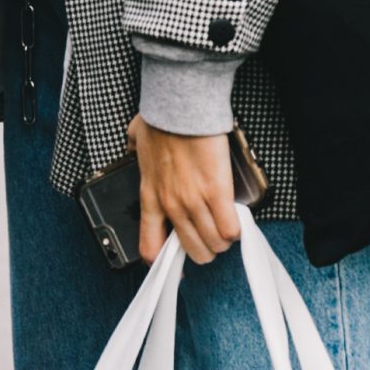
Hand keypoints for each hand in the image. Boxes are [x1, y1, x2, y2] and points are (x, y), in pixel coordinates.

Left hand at [129, 115, 239, 266]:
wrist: (180, 108)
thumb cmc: (161, 120)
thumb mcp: (137, 141)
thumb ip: (134, 148)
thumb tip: (132, 142)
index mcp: (150, 198)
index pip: (150, 247)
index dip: (165, 261)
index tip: (176, 257)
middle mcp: (170, 206)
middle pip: (192, 250)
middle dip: (205, 249)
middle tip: (211, 238)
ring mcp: (194, 202)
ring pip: (214, 244)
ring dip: (223, 241)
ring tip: (227, 230)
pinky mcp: (217, 193)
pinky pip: (230, 228)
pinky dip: (236, 229)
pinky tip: (237, 222)